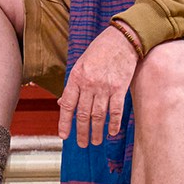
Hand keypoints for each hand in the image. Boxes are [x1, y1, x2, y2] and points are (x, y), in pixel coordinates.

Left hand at [57, 26, 140, 147]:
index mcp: (76, 77)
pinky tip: (111, 133)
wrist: (122, 39)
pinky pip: (116, 111)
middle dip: (81, 132)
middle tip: (81, 144)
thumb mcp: (81, 64)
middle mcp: (89, 84)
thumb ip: (73, 85)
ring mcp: (105, 87)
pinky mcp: (120, 88)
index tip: (64, 136)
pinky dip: (114, 124)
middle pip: (83, 114)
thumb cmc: (99, 51)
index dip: (64, 123)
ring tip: (95, 142)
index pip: (67, 105)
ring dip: (96, 131)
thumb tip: (62, 103)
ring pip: (98, 116)